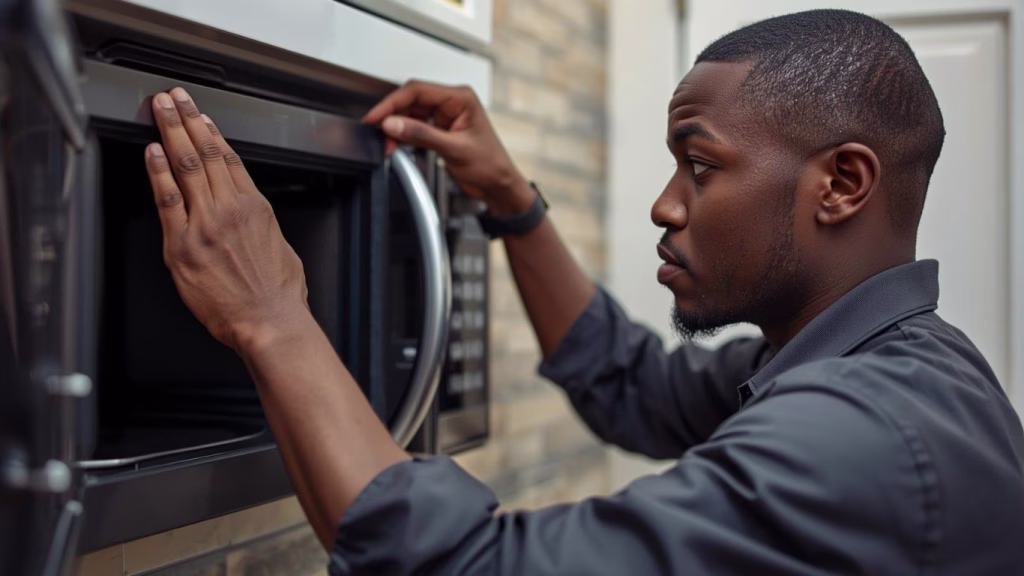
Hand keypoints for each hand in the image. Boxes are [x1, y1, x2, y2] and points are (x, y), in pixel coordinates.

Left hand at [144, 87, 309, 352]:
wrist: (269, 321)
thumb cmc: (279, 295)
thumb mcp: (282, 249)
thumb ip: (263, 228)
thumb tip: (252, 221)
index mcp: (256, 208)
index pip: (229, 160)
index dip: (213, 133)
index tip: (202, 116)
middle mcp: (230, 210)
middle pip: (205, 153)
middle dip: (188, 120)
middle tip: (175, 97)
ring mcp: (205, 225)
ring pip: (186, 166)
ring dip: (171, 132)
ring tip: (160, 110)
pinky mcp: (183, 246)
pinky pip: (168, 200)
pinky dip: (159, 173)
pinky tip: (152, 153)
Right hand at [363, 80, 534, 215]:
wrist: (498, 185)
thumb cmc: (490, 165)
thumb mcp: (454, 149)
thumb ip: (421, 135)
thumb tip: (393, 123)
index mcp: (460, 98)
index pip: (418, 91)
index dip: (392, 103)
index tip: (377, 116)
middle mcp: (452, 103)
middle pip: (411, 101)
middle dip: (392, 116)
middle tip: (377, 131)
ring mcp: (445, 117)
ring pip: (410, 115)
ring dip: (396, 128)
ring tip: (387, 143)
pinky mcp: (440, 130)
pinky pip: (415, 127)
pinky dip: (403, 136)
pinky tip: (396, 145)